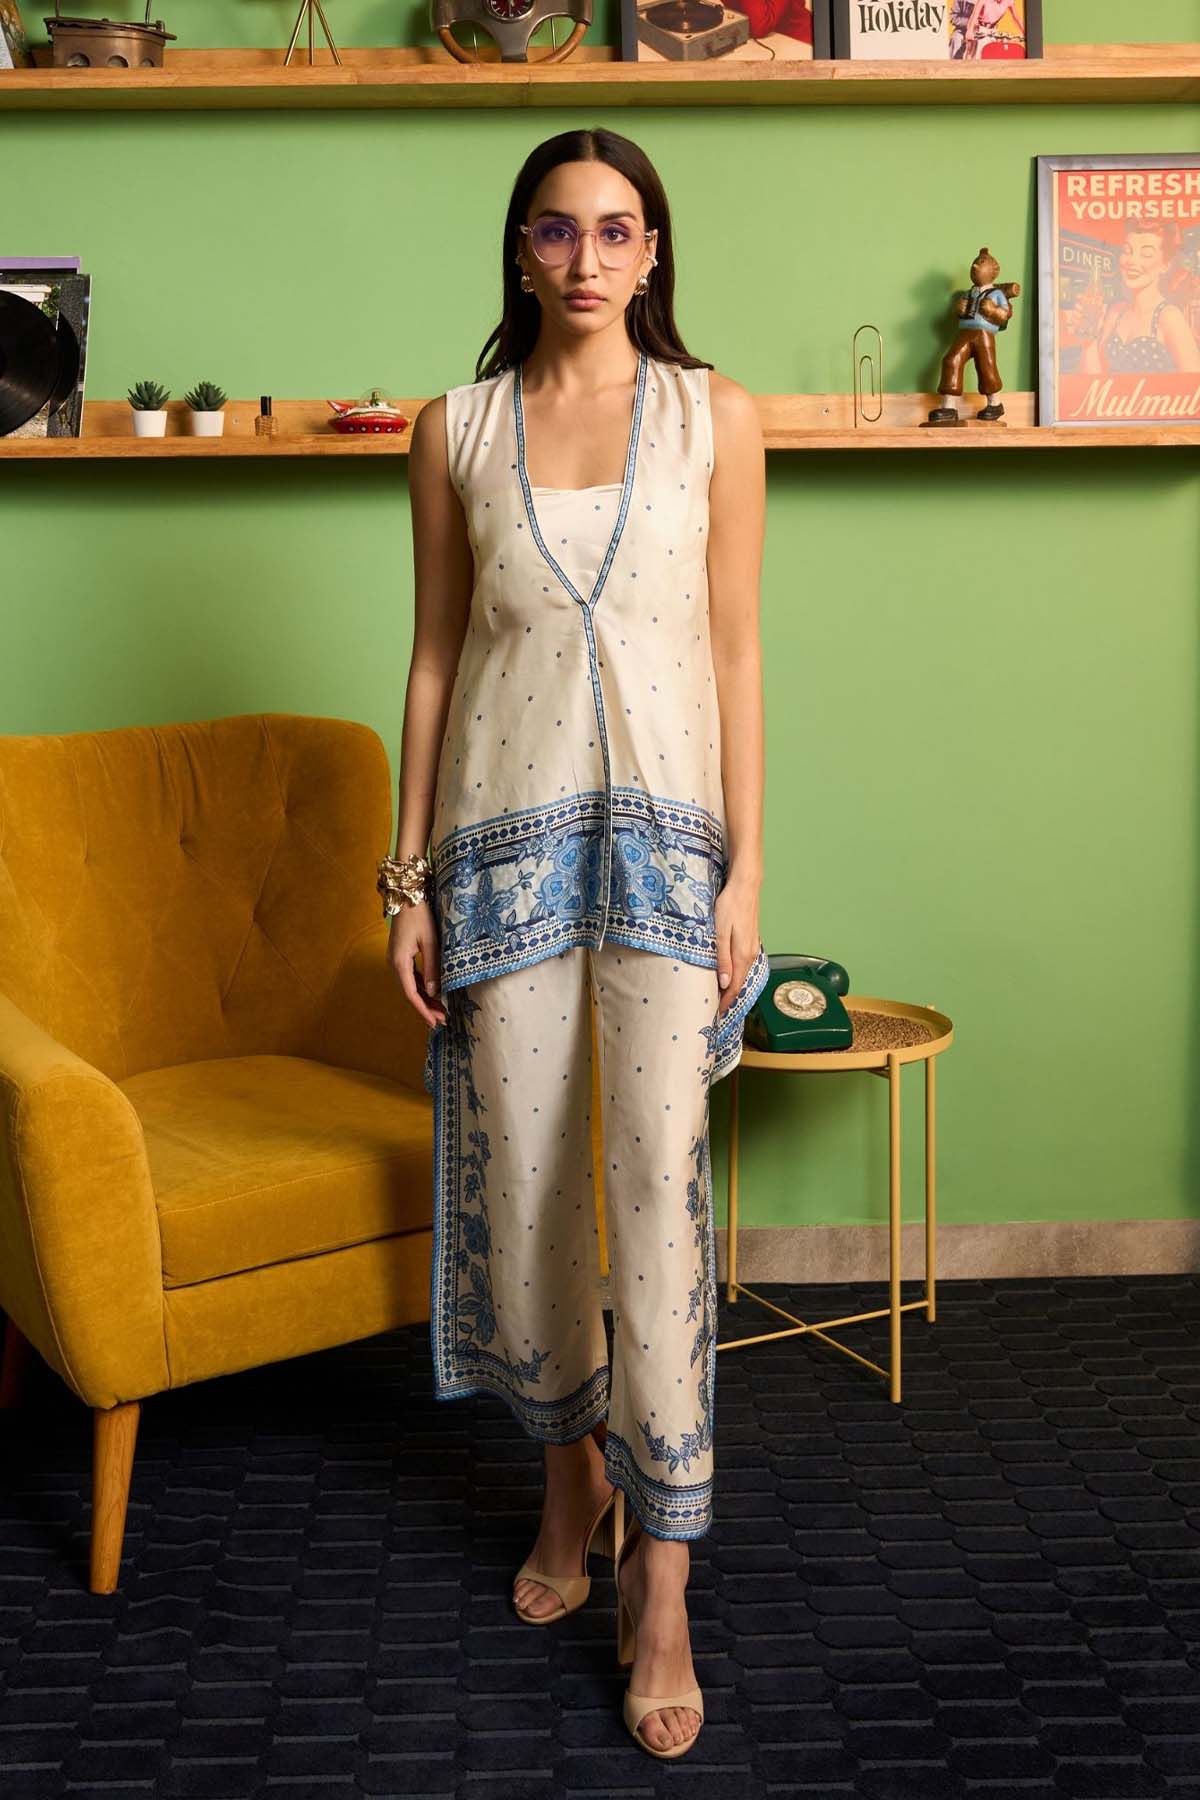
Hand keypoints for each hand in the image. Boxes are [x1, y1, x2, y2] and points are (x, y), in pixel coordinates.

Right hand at [387, 902, 447, 1027]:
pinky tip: (432, 994)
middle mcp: (394, 964)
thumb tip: (434, 992)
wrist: (407, 897)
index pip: (411, 994)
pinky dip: (421, 987)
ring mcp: (396, 960)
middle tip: (441, 1021)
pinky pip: (410, 977)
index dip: (423, 1010)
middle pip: (410, 992)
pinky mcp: (400, 956)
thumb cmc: (420, 916)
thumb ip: (432, 967)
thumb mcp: (431, 942)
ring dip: (425, 999)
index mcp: (399, 963)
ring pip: (410, 986)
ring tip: (439, 1011)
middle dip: (426, 1007)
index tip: (434, 1022)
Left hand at [714, 872, 759, 1018]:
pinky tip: (728, 974)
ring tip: (719, 995)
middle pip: (739, 982)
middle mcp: (750, 954)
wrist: (746, 885)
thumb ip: (722, 958)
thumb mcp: (720, 932)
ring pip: (742, 973)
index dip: (726, 1001)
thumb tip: (725, 983)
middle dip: (728, 997)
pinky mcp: (750, 940)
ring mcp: (752, 947)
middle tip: (714, 1008)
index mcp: (742, 955)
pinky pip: (743, 964)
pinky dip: (736, 974)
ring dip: (732, 986)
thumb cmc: (730, 905)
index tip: (716, 1014)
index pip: (735, 986)